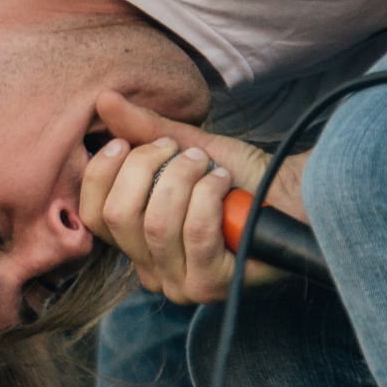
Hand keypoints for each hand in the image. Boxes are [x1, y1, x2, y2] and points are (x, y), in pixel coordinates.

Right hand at [80, 92, 296, 304]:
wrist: (295, 196)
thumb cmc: (240, 178)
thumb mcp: (186, 147)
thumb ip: (144, 130)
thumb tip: (104, 100)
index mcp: (135, 243)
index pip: (92, 215)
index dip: (103, 172)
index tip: (128, 143)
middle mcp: (150, 272)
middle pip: (119, 216)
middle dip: (149, 169)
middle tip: (184, 153)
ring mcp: (179, 285)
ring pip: (157, 224)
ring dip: (186, 180)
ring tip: (211, 168)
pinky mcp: (210, 286)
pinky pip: (195, 233)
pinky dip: (211, 196)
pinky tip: (226, 186)